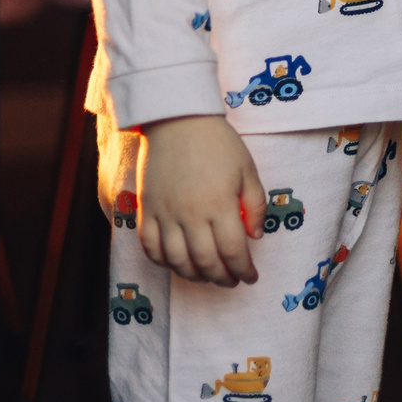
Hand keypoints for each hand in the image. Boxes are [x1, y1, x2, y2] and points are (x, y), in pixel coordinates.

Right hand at [137, 114, 264, 284]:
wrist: (178, 120)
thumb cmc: (218, 143)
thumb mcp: (247, 169)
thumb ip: (255, 204)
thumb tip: (255, 236)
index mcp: (220, 205)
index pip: (233, 251)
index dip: (243, 270)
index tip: (250, 277)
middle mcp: (191, 215)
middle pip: (206, 262)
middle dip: (221, 278)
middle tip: (231, 281)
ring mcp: (165, 214)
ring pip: (176, 261)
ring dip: (193, 275)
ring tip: (206, 277)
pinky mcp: (146, 210)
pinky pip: (149, 247)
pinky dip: (162, 262)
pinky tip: (175, 263)